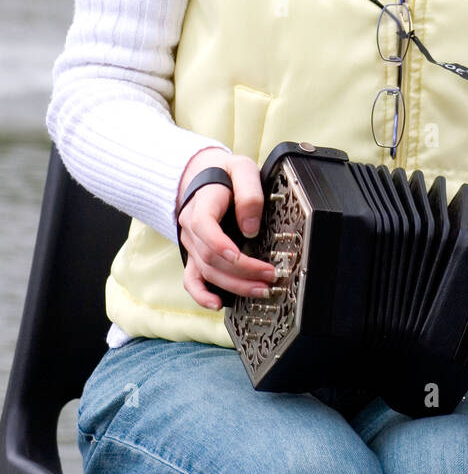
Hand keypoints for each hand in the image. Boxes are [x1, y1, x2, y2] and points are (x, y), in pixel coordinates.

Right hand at [176, 148, 276, 309]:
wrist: (203, 175)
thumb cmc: (226, 173)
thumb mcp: (242, 169)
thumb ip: (248, 193)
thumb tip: (251, 227)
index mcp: (201, 204)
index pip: (203, 226)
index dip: (220, 245)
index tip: (240, 256)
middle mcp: (191, 228)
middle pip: (211, 256)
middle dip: (242, 270)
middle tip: (270, 276)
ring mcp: (191, 244)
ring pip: (206, 272)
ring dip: (233, 285)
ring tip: (261, 290)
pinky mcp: (195, 255)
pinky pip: (191, 280)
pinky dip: (201, 295)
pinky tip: (218, 304)